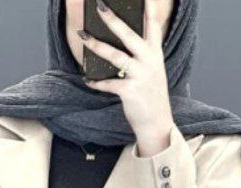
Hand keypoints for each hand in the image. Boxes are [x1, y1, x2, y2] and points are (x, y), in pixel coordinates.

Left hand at [79, 0, 173, 155]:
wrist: (157, 123)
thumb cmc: (151, 94)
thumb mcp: (152, 70)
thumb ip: (141, 54)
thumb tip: (118, 40)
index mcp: (155, 53)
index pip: (153, 25)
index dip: (148, 8)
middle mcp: (149, 61)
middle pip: (129, 35)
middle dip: (113, 19)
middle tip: (100, 6)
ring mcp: (140, 76)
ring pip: (115, 56)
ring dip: (97, 45)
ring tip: (83, 35)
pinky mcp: (130, 92)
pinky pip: (108, 83)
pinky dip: (96, 82)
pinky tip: (87, 79)